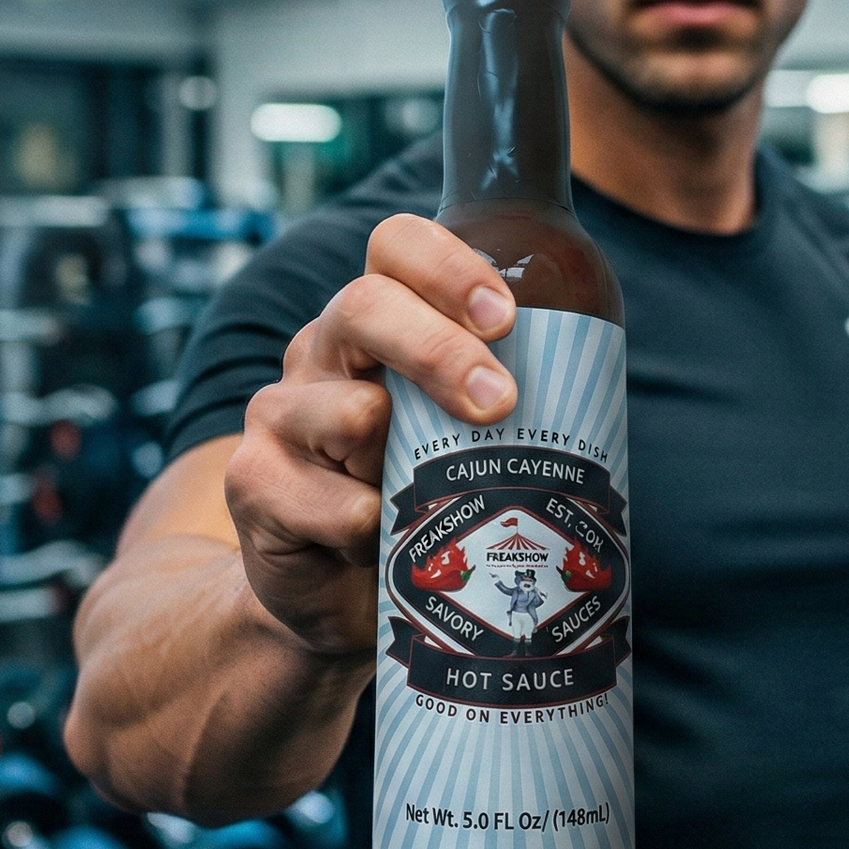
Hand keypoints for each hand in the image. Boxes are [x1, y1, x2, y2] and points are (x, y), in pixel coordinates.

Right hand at [223, 214, 516, 656]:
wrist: (338, 599)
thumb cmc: (418, 502)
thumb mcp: (461, 438)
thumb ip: (501, 402)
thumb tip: (594, 395)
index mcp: (376, 325)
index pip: (395, 248)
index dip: (448, 267)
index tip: (508, 318)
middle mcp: (322, 353)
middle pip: (364, 305)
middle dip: (440, 350)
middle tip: (499, 403)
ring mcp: (279, 414)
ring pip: (345, 408)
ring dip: (399, 454)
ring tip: (420, 496)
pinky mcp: (253, 482)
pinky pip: (320, 498)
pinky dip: (360, 523)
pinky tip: (373, 540)